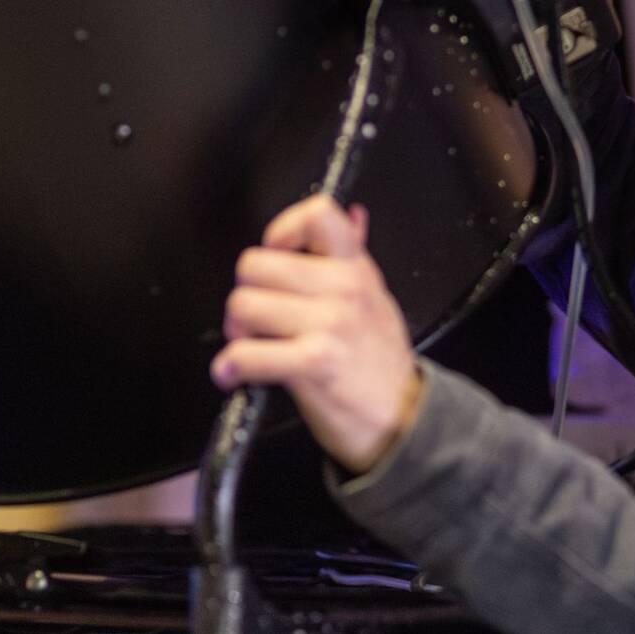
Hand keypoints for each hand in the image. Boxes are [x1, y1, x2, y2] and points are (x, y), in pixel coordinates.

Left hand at [210, 195, 422, 474]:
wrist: (402, 419)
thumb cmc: (379, 361)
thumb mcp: (375, 298)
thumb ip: (354, 256)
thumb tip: (352, 214)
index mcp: (356, 267)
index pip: (317, 215)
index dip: (281, 231)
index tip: (275, 255)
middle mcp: (344, 288)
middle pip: (256, 265)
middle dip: (244, 293)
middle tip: (254, 318)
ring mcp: (331, 324)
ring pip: (244, 306)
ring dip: (236, 332)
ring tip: (251, 347)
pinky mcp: (315, 362)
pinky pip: (248, 352)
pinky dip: (231, 367)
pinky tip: (234, 374)